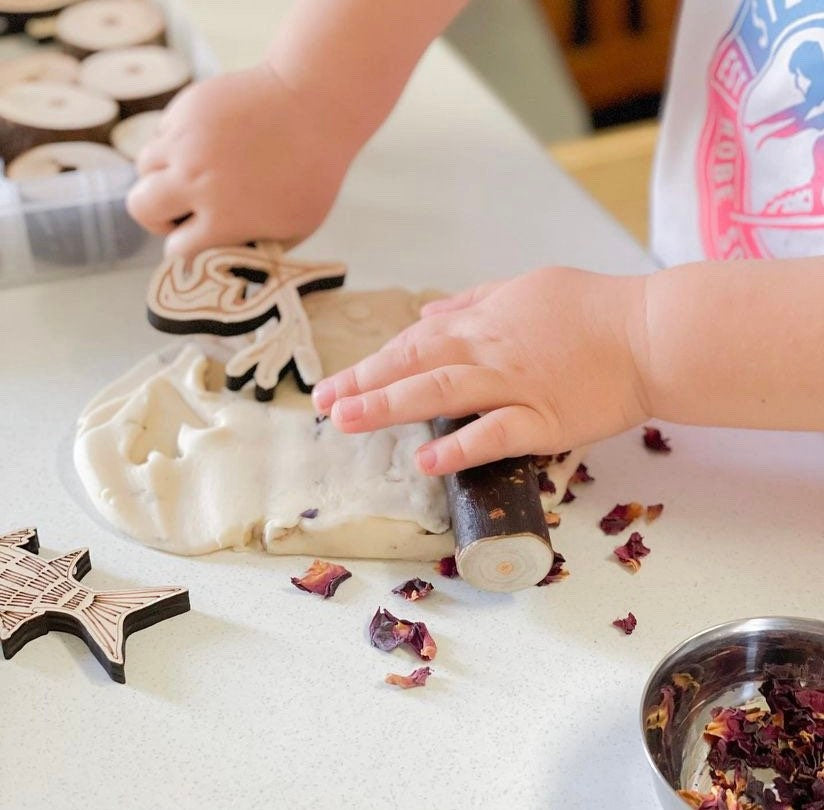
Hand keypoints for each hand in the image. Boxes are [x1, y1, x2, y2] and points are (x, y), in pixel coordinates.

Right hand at [127, 63, 351, 257]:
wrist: (314, 105)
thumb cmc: (314, 174)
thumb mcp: (297, 226)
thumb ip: (259, 247)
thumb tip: (233, 263)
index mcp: (223, 218)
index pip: (177, 247)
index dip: (186, 248)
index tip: (195, 242)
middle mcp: (195, 181)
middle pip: (141, 207)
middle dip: (156, 217)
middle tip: (179, 213)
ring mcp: (185, 142)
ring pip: (144, 167)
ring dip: (161, 178)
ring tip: (192, 176)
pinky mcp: (185, 109)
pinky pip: (163, 133)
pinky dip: (176, 144)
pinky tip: (208, 144)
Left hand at [312, 267, 650, 474]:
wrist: (651, 332)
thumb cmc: (592, 307)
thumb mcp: (526, 288)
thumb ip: (474, 301)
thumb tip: (428, 311)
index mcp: (485, 319)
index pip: (416, 342)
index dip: (374, 362)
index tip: (338, 381)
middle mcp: (491, 350)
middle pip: (416, 365)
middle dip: (365, 384)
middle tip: (323, 405)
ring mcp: (516, 385)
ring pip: (442, 393)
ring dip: (390, 406)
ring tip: (348, 422)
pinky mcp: (546, 419)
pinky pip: (496, 433)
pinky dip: (460, 445)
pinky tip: (426, 458)